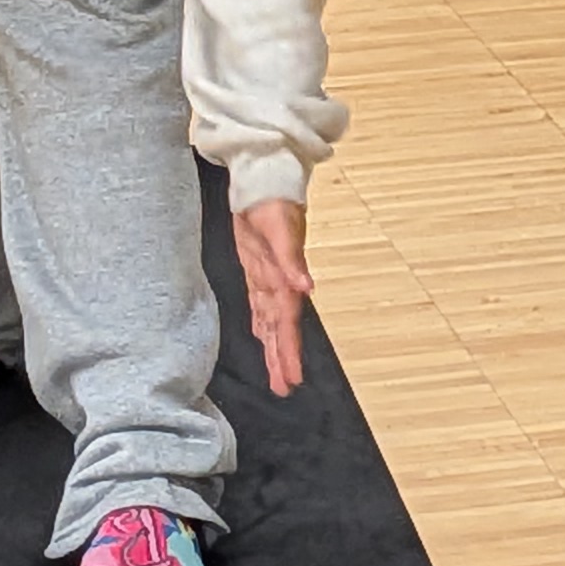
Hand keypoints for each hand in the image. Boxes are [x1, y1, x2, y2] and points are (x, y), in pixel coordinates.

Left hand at [234, 197, 312, 396]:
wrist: (265, 177)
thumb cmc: (274, 199)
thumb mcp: (281, 227)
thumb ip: (292, 259)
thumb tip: (307, 288)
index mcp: (286, 276)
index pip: (288, 321)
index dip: (289, 350)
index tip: (292, 378)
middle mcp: (280, 282)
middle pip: (281, 328)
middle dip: (283, 358)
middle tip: (284, 388)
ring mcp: (269, 276)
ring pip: (271, 320)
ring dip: (274, 347)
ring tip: (276, 375)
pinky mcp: (257, 268)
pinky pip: (260, 304)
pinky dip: (262, 323)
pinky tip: (263, 337)